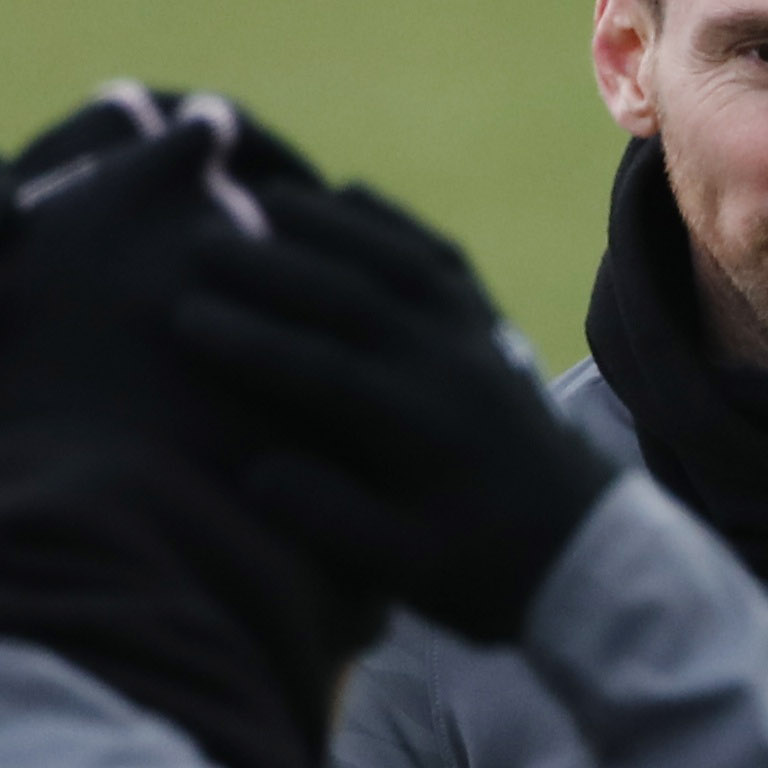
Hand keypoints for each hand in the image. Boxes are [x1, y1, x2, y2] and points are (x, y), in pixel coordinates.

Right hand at [170, 181, 613, 642]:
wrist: (582, 551)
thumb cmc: (482, 572)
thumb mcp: (406, 571)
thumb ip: (332, 521)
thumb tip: (257, 471)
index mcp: (421, 432)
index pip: (322, 371)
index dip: (252, 342)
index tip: (184, 318)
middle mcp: (448, 368)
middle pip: (351, 298)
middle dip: (272, 265)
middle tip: (201, 238)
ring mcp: (474, 337)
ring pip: (394, 260)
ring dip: (328, 224)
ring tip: (261, 195)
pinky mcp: (489, 325)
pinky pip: (438, 255)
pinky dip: (391, 221)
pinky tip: (347, 195)